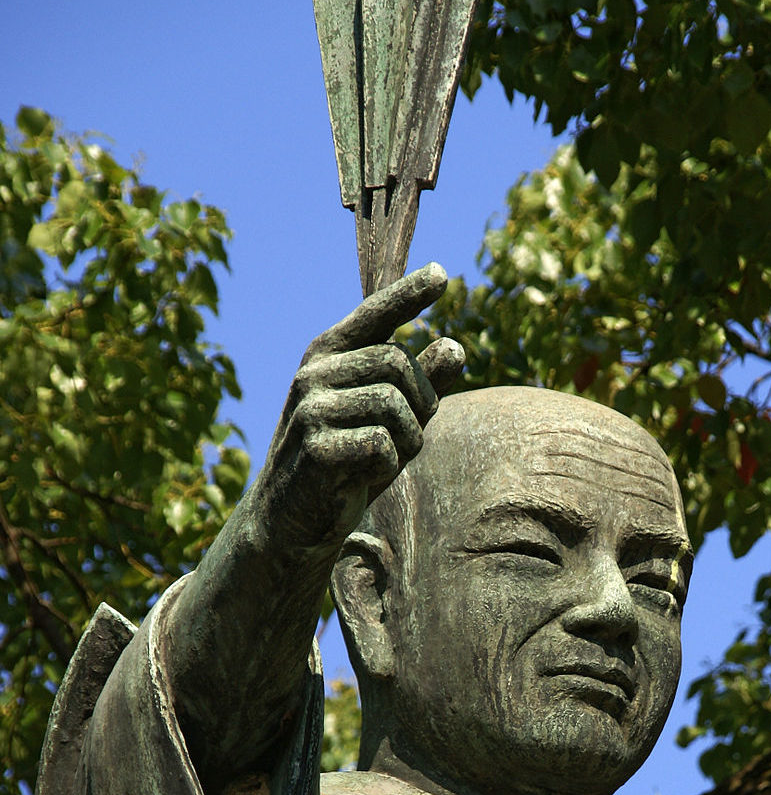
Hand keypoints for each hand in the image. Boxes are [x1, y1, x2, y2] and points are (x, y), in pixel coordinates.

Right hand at [260, 263, 464, 548]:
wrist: (290, 520)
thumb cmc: (345, 462)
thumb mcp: (387, 419)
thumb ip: (419, 385)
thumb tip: (456, 347)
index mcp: (329, 354)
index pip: (375, 315)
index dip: (409, 295)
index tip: (442, 274)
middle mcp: (315, 371)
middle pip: (397, 364)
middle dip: (421, 403)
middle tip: (409, 436)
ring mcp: (310, 407)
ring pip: (393, 405)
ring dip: (406, 440)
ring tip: (383, 460)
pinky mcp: (314, 447)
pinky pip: (380, 445)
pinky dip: (386, 467)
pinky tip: (362, 477)